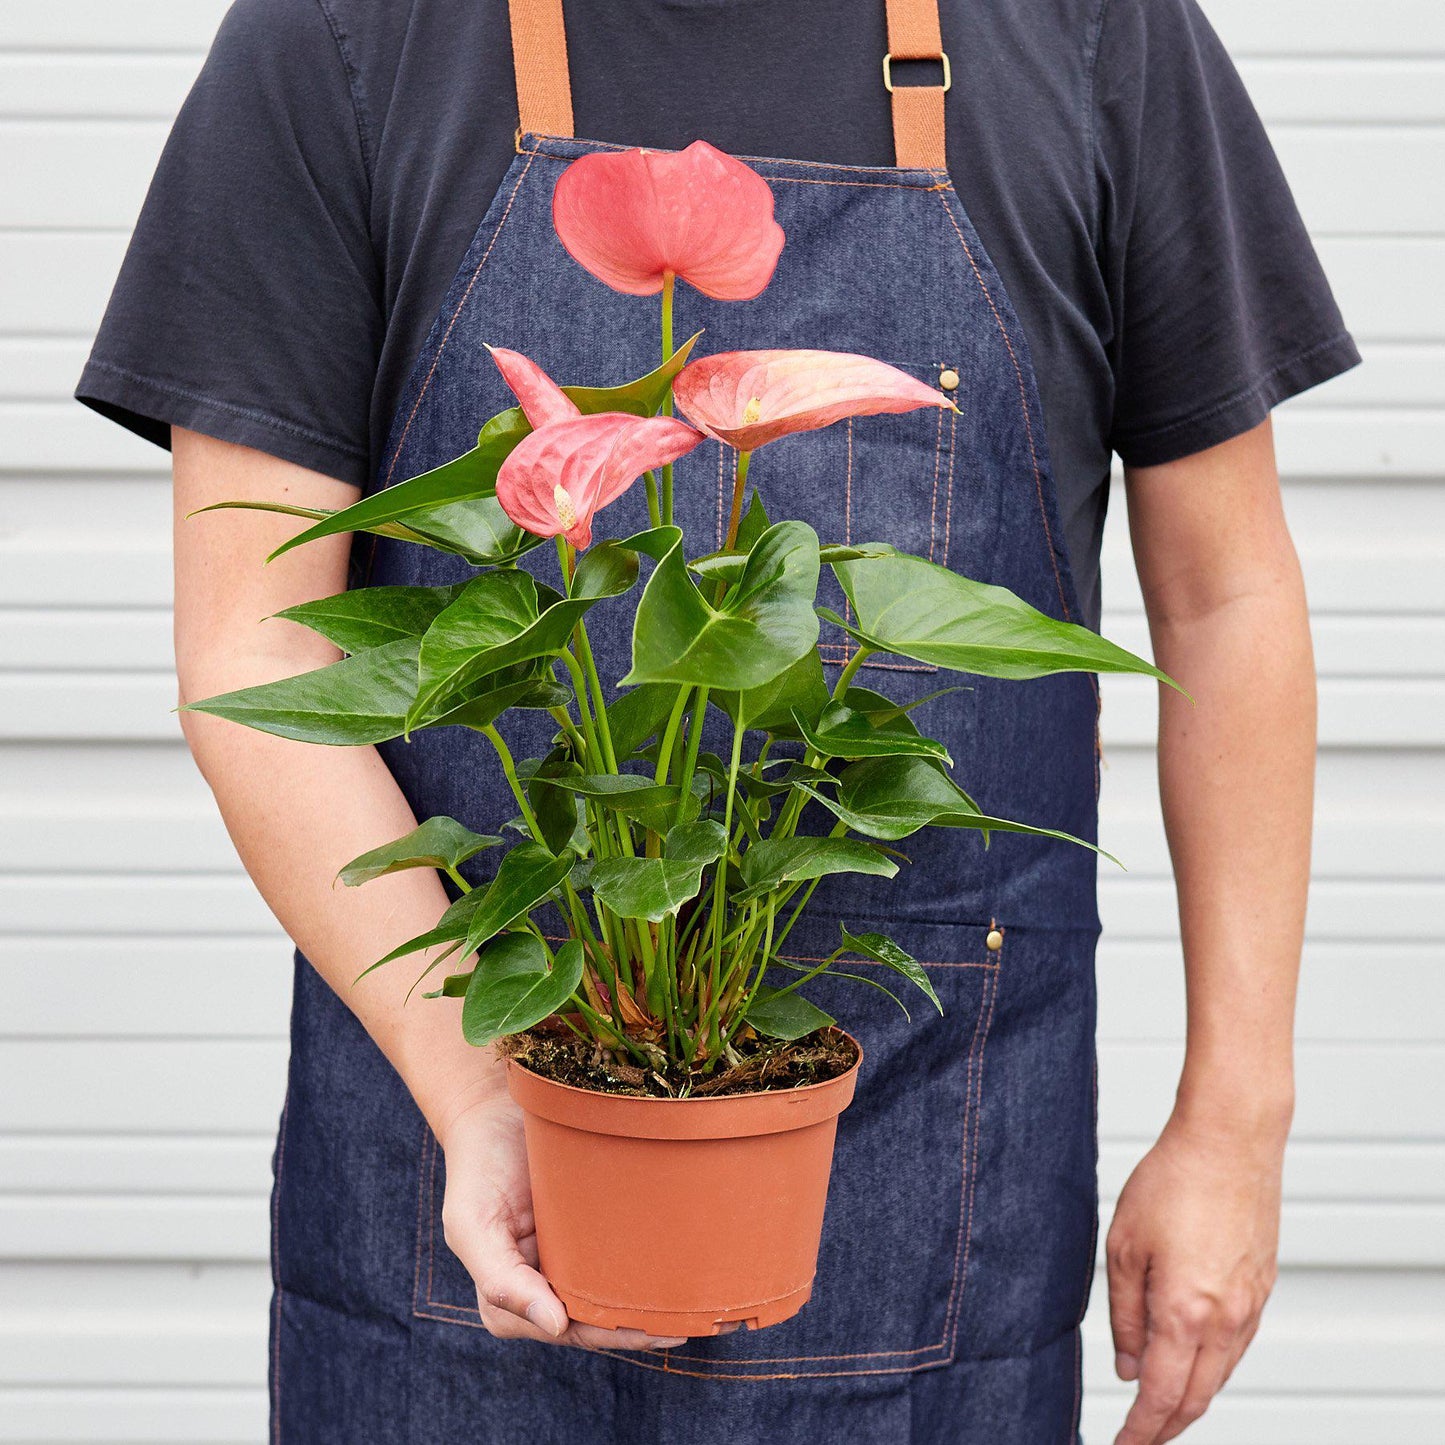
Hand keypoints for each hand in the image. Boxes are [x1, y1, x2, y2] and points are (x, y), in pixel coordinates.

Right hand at [437, 1081, 697, 1350]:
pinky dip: (656, 1260)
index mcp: (513, 1298)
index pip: (570, 1329)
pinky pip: (627, 1248)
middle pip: (602, 1318)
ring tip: (702, 1305)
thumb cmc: (478, 1167)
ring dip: (657, 1302)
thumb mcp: (471, 1225)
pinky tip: (691, 1263)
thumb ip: (501, 1280)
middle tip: (693, 1323)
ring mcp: (575, 1253)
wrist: (494, 1108)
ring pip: (619, 1289)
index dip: (610, 1334)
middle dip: (644, 1326)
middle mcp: (548, 1282)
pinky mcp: (597, 1224)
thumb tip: (555, 1326)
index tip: (652, 1330)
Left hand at [1106, 1106, 1286, 1443]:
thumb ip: (1124, 1314)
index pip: (1163, 1397)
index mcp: (1185, 1312)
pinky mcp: (1262, 1288)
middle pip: (1196, 1398)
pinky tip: (1193, 1362)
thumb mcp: (1124, 1246)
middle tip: (1139, 1438)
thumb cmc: (1172, 1180)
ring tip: (1160, 1409)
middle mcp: (1226, 1319)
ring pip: (1220, 1376)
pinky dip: (1213, 1367)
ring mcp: (1250, 1306)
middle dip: (1166, 1426)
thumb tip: (1129, 1368)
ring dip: (1190, 1400)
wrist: (1230, 1141)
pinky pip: (1236, 1347)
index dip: (1141, 1430)